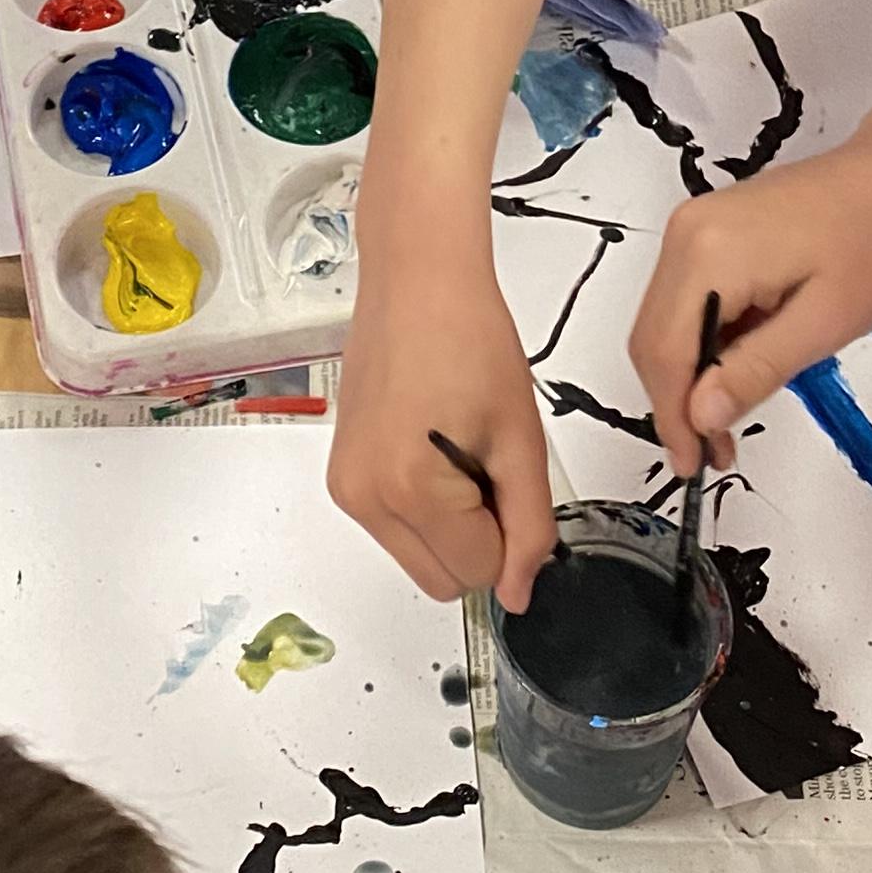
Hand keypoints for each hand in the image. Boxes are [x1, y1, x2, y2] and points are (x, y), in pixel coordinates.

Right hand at [327, 242, 558, 609]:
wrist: (417, 281)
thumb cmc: (467, 337)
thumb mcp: (521, 439)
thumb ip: (529, 526)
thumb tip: (519, 591)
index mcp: (410, 490)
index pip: (481, 573)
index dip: (508, 530)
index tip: (504, 474)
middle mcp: (365, 498)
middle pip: (445, 579)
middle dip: (477, 537)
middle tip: (484, 463)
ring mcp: (347, 488)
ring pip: (420, 558)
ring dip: (449, 524)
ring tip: (456, 447)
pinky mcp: (341, 475)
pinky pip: (395, 528)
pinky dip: (423, 506)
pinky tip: (431, 445)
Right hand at [632, 143, 871, 473]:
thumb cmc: (869, 244)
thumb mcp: (823, 323)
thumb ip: (756, 370)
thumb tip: (701, 414)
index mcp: (710, 254)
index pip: (666, 352)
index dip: (672, 417)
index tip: (691, 465)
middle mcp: (685, 234)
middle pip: (653, 338)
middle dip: (677, 402)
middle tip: (711, 451)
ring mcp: (692, 228)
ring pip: (664, 322)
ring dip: (688, 375)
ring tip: (725, 419)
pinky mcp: (704, 231)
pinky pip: (683, 299)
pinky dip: (700, 342)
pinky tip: (731, 371)